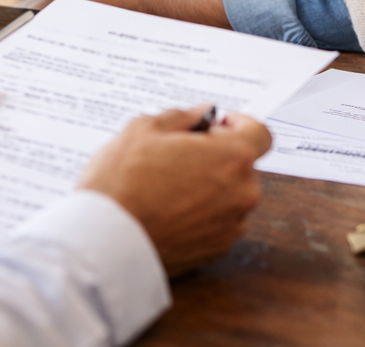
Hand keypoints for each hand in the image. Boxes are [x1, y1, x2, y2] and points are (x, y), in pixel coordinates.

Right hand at [80, 106, 272, 275]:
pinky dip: (200, 214)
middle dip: (217, 156)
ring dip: (209, 187)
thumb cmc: (122, 183)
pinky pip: (217, 223)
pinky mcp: (215, 251)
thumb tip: (200, 114)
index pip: (260, 134)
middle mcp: (242, 194)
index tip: (217, 126)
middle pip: (242, 166)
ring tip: (167, 186)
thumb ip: (181, 117)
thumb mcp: (143, 130)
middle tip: (179, 154)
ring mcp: (230, 226)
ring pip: (229, 196)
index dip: (239, 125)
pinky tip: (168, 211)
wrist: (105, 243)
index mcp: (232, 158)